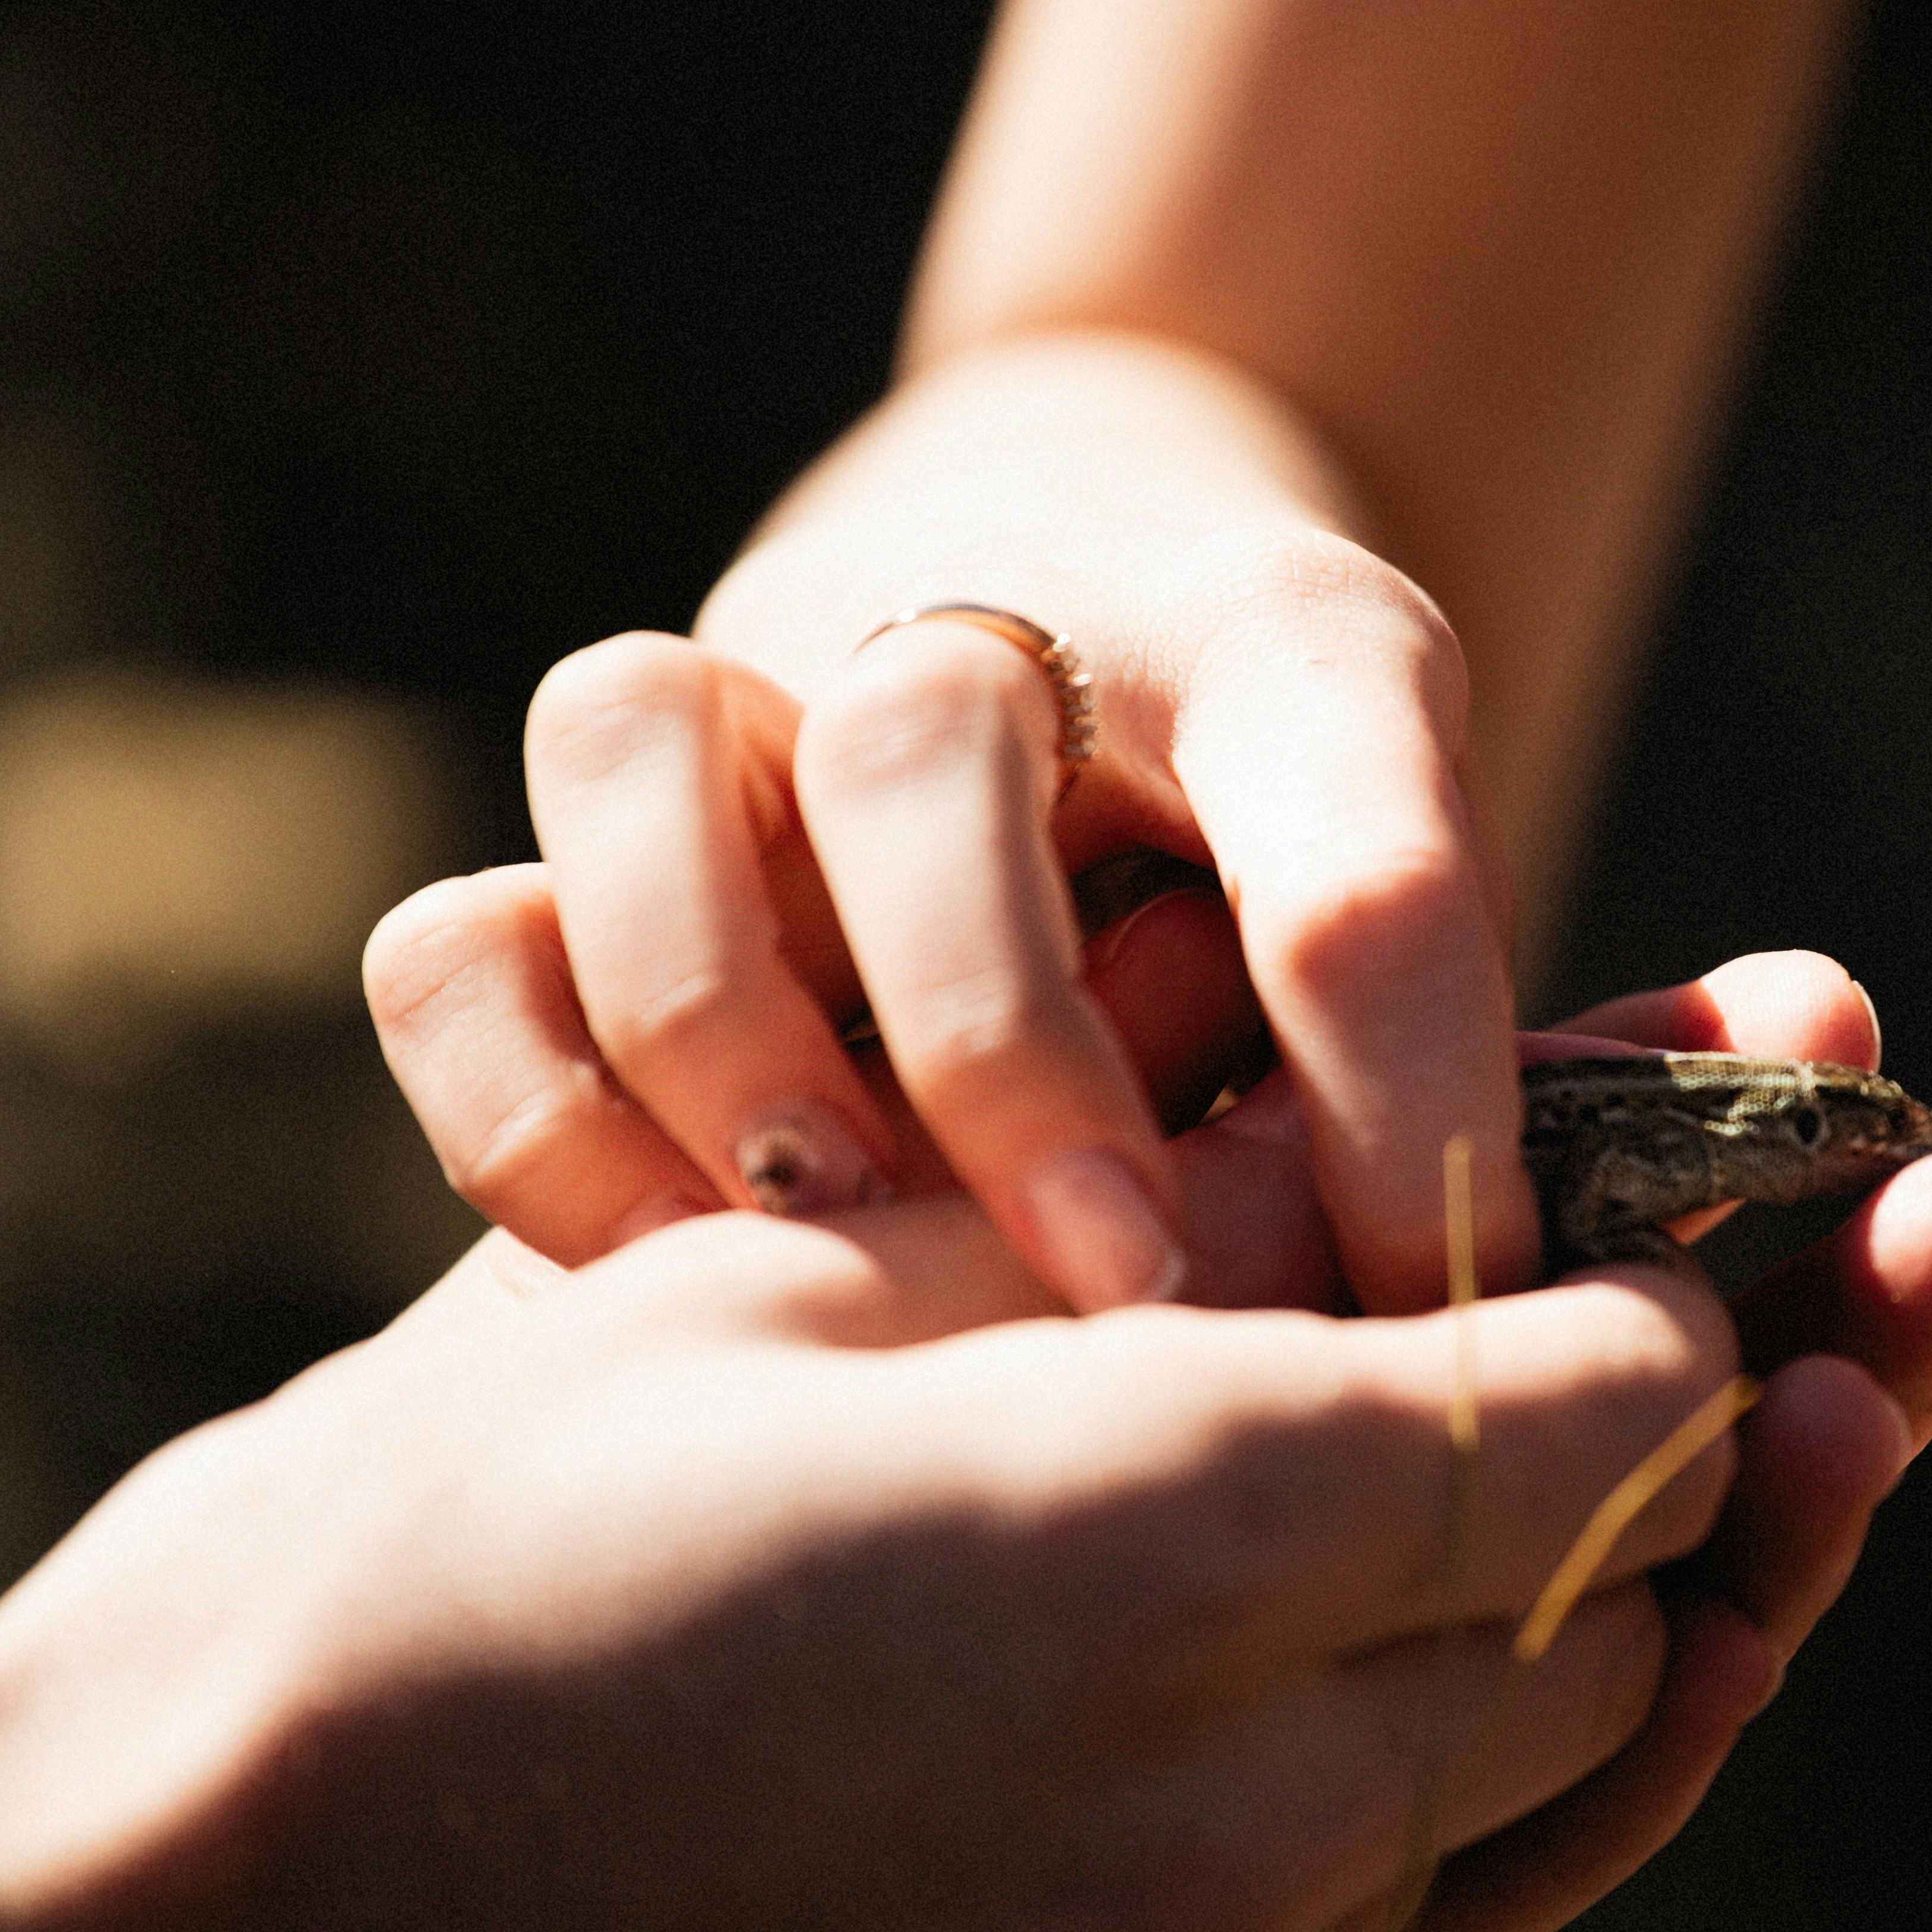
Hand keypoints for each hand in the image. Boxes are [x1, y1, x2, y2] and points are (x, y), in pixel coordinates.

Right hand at [0, 955, 1931, 1931]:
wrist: (244, 1929)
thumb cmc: (496, 1533)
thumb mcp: (828, 1289)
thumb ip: (1177, 1220)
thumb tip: (1432, 1126)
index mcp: (1171, 1515)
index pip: (1608, 1393)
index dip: (1675, 1286)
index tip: (1685, 1228)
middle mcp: (1242, 1789)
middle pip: (1628, 1591)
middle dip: (1680, 1452)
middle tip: (1779, 1338)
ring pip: (1565, 1775)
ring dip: (1622, 1627)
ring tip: (1701, 1500)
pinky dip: (1487, 1796)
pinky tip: (1497, 1678)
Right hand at [368, 337, 1536, 1316]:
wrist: (1097, 627)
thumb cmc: (1281, 806)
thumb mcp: (1415, 898)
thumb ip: (1445, 1055)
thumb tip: (1469, 1301)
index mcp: (1267, 643)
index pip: (1351, 833)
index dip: (1397, 1091)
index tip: (1422, 1305)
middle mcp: (974, 629)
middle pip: (924, 751)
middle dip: (1015, 1049)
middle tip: (1120, 1284)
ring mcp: (749, 710)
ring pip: (637, 760)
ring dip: (729, 1039)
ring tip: (839, 1242)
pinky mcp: (594, 852)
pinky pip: (462, 941)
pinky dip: (532, 1108)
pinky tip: (669, 1261)